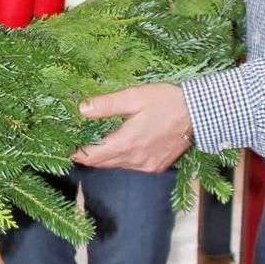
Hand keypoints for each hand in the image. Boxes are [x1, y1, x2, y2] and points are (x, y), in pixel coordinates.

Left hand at [73, 83, 192, 172]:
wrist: (200, 114)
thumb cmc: (167, 102)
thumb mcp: (134, 97)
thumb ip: (106, 104)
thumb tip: (81, 109)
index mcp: (127, 143)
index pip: (92, 156)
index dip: (76, 153)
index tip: (64, 148)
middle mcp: (135, 160)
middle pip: (102, 163)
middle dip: (88, 155)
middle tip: (76, 144)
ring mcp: (147, 165)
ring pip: (116, 165)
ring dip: (105, 157)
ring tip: (96, 143)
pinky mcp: (157, 166)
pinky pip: (132, 166)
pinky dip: (122, 158)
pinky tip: (122, 145)